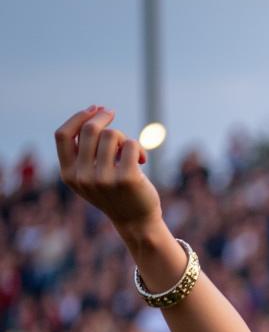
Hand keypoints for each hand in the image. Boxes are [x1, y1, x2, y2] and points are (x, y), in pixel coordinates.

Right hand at [54, 107, 161, 232]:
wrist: (136, 222)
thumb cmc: (114, 192)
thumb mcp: (90, 174)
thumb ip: (83, 151)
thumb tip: (93, 113)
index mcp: (68, 175)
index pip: (63, 135)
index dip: (78, 117)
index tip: (95, 109)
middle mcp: (83, 177)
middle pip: (89, 130)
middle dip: (103, 118)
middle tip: (112, 114)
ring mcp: (104, 179)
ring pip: (112, 135)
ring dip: (123, 138)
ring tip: (130, 152)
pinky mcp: (127, 179)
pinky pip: (131, 144)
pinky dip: (138, 147)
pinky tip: (142, 159)